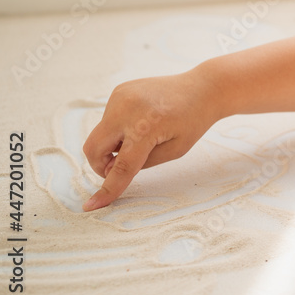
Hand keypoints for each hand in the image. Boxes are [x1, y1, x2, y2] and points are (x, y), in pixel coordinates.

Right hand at [81, 70, 218, 210]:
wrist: (202, 88)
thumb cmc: (193, 121)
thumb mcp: (175, 151)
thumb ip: (142, 163)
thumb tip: (110, 170)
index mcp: (146, 127)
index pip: (121, 165)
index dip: (108, 188)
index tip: (92, 206)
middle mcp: (127, 109)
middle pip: (94, 148)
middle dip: (101, 165)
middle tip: (120, 168)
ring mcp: (120, 97)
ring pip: (100, 134)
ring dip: (114, 144)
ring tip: (144, 136)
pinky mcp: (119, 91)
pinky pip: (109, 119)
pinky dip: (119, 129)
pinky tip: (143, 122)